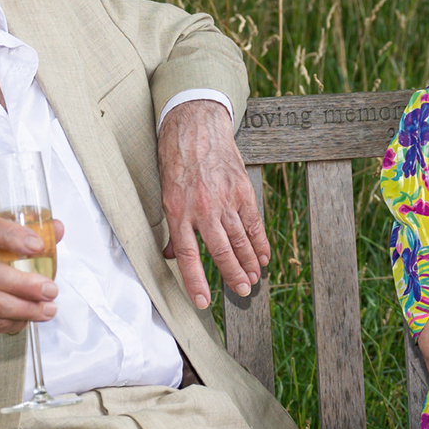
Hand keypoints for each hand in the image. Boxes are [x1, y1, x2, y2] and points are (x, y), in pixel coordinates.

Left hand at [159, 99, 268, 305]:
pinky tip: (263, 256)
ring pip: (240, 239)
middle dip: (233, 275)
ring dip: (248, 262)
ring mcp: (225, 199)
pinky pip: (253, 222)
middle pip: (221, 250)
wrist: (195, 127)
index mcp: (178, 212)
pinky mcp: (241, 190)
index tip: (204, 301)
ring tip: (254, 280)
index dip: (196, 281)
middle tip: (243, 292)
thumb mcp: (164, 194)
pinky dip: (259, 241)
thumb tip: (172, 256)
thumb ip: (172, 227)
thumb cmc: (175, 161)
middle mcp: (202, 208)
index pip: (188, 255)